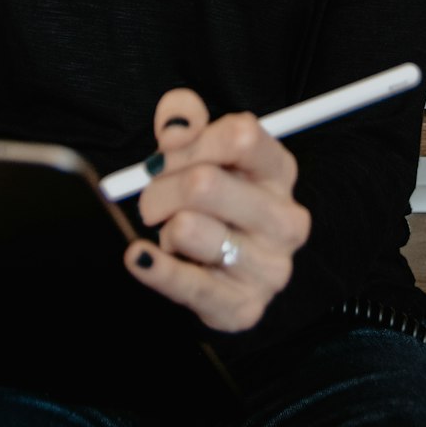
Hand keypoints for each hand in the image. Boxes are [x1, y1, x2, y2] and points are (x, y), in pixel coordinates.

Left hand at [124, 89, 310, 332]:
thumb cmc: (214, 199)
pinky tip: (139, 256)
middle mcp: (286, 219)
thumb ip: (186, 118)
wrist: (224, 269)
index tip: (164, 151)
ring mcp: (271, 267)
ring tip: (175, 234)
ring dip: (165, 229)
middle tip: (150, 198)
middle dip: (160, 187)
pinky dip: (156, 269)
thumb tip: (176, 127)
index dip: (192, 140)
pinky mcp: (245, 308)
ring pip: (189, 229)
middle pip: (204, 183)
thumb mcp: (203, 149)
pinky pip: (188, 284)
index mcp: (280, 171)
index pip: (241, 136)